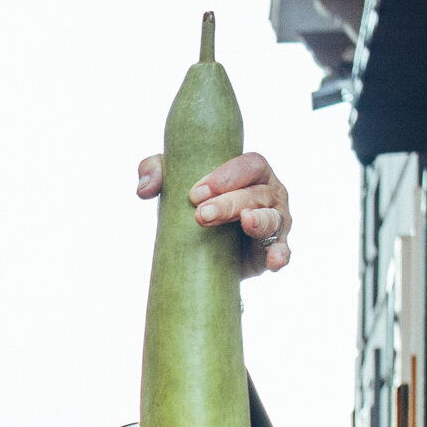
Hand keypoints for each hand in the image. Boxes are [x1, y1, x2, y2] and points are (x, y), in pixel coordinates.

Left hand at [135, 150, 291, 273]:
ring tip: (244, 223)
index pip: (249, 165)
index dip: (227, 176)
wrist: (204, 246)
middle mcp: (270, 193)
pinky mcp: (272, 250)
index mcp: (253, 171)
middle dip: (230, 202)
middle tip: (201, 215)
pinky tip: (274, 261)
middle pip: (257, 193)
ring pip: (272, 218)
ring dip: (257, 221)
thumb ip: (155, 171)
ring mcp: (276, 221)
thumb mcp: (173, 182)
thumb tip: (144, 189)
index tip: (197, 192)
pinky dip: (280, 255)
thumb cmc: (195, 202)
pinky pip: (283, 251)